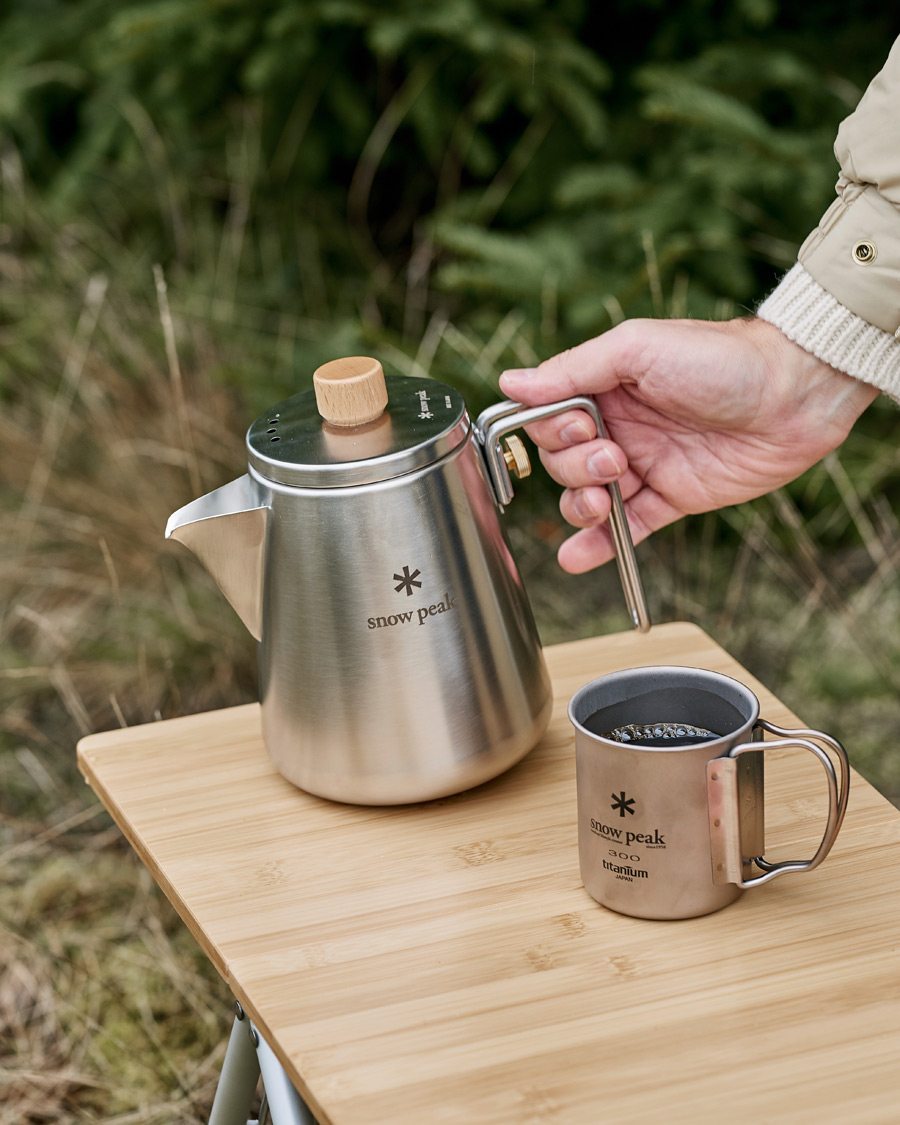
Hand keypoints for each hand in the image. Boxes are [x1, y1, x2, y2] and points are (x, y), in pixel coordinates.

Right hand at [499, 317, 876, 572]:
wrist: (793, 395)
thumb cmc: (720, 358)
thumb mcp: (637, 349)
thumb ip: (573, 370)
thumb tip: (511, 382)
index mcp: (605, 388)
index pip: (548, 420)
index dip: (551, 432)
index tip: (576, 429)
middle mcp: (618, 427)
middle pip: (561, 463)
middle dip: (575, 468)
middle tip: (614, 458)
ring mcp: (643, 466)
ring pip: (586, 499)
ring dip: (581, 506)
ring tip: (604, 498)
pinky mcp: (670, 499)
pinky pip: (625, 529)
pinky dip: (598, 547)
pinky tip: (576, 558)